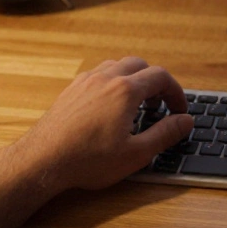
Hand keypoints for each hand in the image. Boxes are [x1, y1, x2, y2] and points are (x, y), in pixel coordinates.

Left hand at [13, 57, 191, 194]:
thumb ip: (165, 134)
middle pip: (140, 65)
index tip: (178, 111)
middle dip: (156, 82)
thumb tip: (186, 121)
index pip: (161, 77)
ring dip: (134, 78)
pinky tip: (110, 105)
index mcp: (125, 91)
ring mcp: (85, 82)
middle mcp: (106, 78)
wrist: (41, 162)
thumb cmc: (87, 160)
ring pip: (118, 65)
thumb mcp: (136, 154)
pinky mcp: (70, 90)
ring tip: (136, 103)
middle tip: (159, 106)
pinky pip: (98, 74)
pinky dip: (113, 81)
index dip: (176, 93)